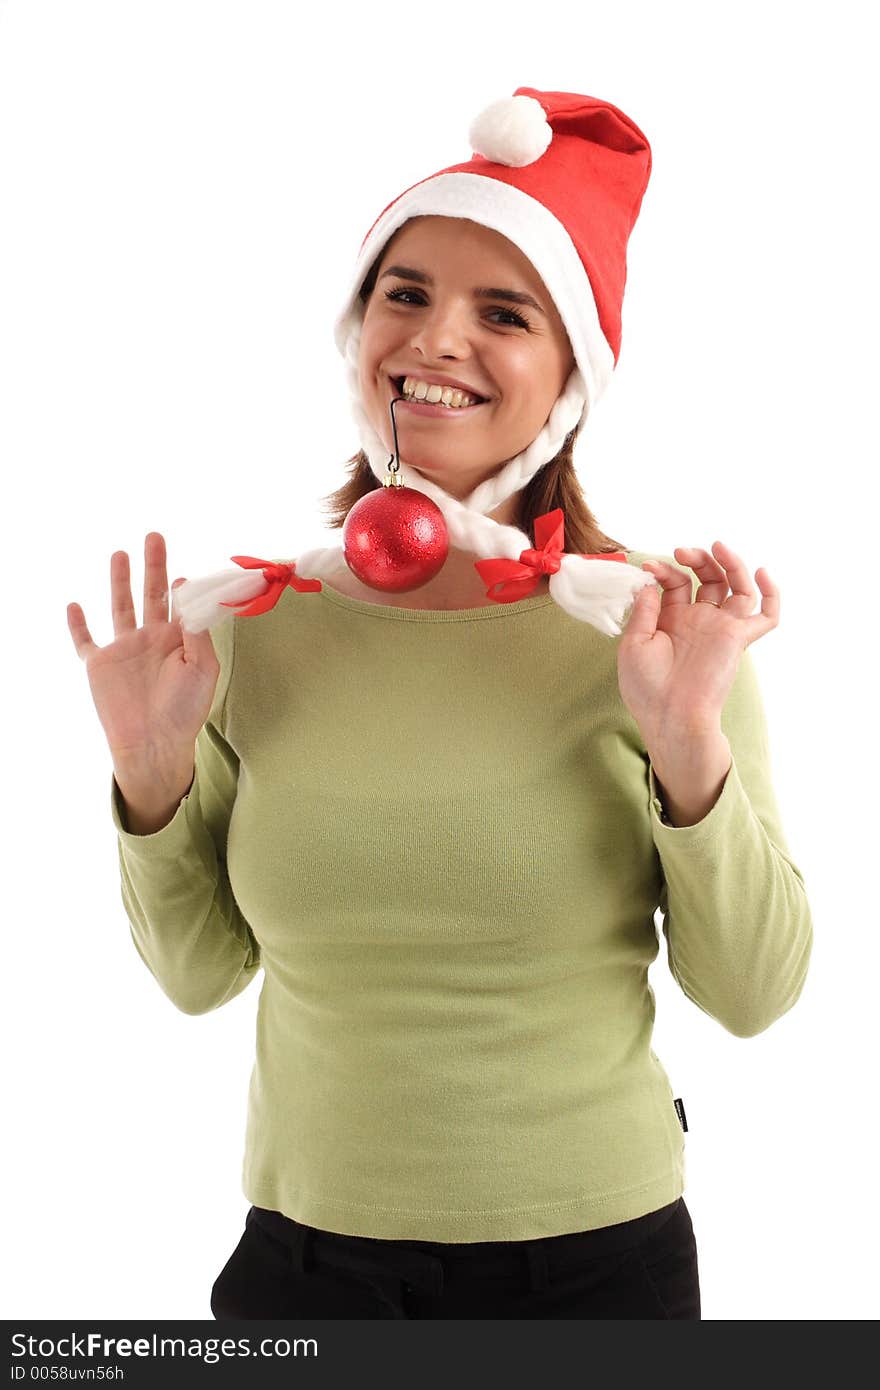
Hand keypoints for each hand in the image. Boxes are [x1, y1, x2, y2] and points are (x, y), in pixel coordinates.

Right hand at [67, 532, 220, 784]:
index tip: (187, 574)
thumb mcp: (202, 669)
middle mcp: (151, 640)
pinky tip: (74, 605)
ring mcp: (124, 650)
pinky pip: (85, 641)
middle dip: (153, 565)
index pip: (181, 604)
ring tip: (120, 553)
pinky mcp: (100, 665)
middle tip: (154, 536)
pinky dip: (77, 624)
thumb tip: (188, 594)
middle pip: (151, 594)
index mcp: (179, 641)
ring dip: (119, 580)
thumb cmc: (185, 711)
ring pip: (120, 607)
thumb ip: (197, 632)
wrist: (154, 744)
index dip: (185, 587)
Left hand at [617, 541, 779, 749]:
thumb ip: (643, 611)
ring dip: (730, 563)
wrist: (669, 716)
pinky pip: (766, 615)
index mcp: (672, 620)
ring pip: (736, 587)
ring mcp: (719, 627)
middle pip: (709, 578)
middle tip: (681, 552)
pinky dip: (771, 593)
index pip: (676, 583)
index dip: (664, 570)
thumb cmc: (646, 687)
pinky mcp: (738, 638)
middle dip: (697, 559)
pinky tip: (762, 573)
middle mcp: (698, 621)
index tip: (647, 568)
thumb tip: (649, 583)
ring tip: (717, 547)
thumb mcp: (633, 643)